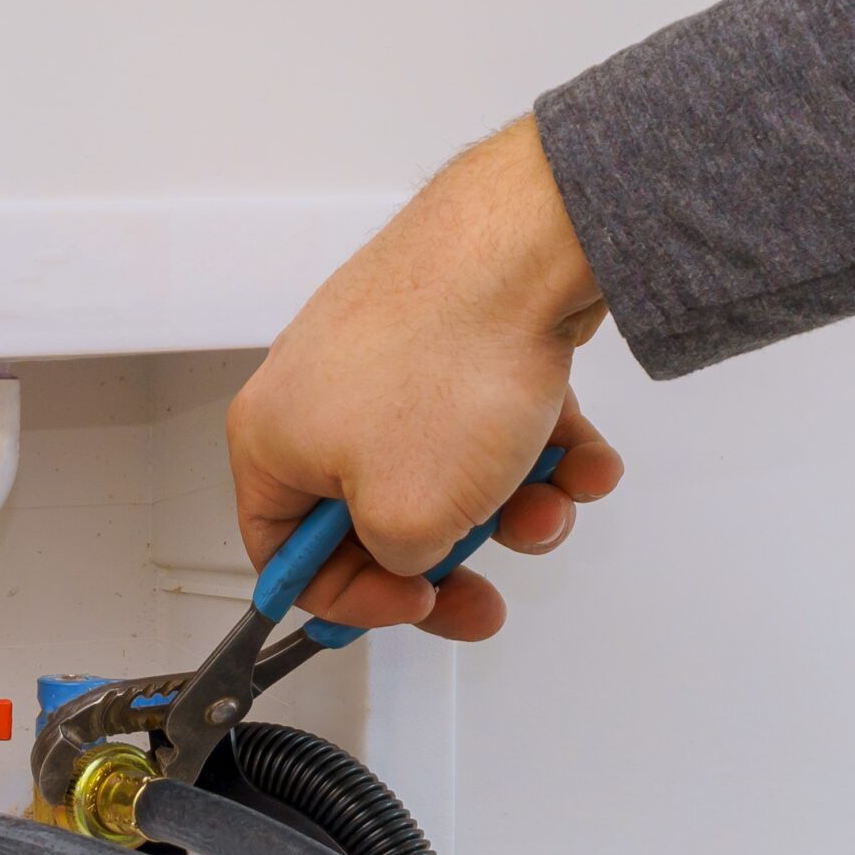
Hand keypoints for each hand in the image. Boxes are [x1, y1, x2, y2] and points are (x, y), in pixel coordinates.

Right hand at [227, 117, 624, 640]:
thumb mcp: (408, 521)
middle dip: (450, 553)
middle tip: (488, 589)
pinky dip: (541, 448)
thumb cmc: (450, 361)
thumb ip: (396, 562)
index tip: (413, 605)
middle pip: (376, 513)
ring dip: (510, 504)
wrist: (526, 249)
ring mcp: (391, 357)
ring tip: (554, 502)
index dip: (351, 599)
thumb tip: (412, 553)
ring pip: (448, 468)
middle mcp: (321, 390)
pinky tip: (580, 458)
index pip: (285, 551)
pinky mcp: (455, 334)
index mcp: (273, 436)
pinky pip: (493, 418)